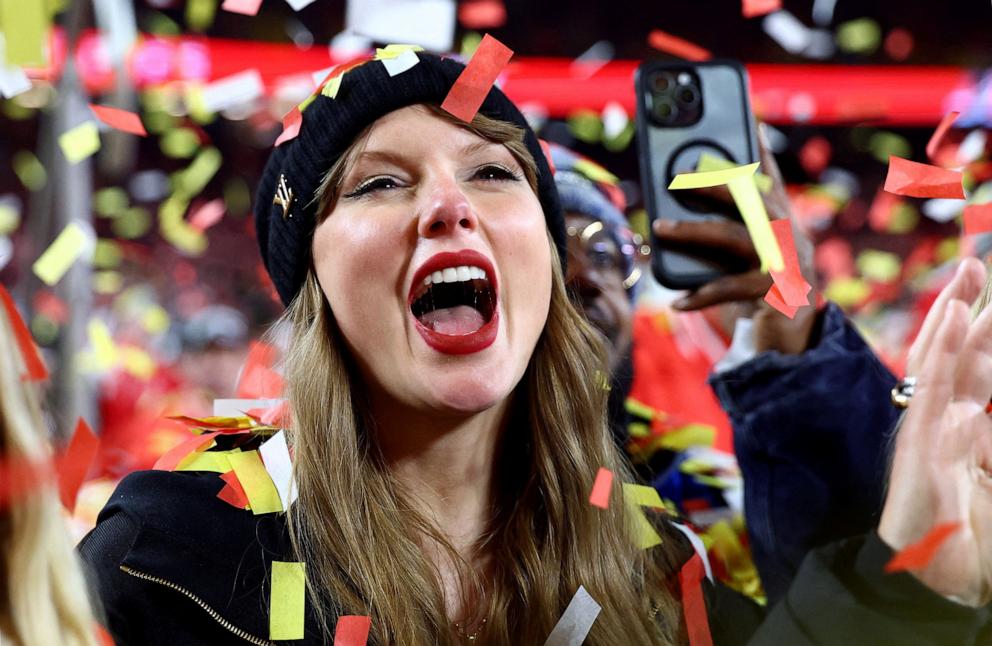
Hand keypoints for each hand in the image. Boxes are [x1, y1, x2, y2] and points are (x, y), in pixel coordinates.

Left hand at [652, 125, 817, 354]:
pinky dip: (701, 295)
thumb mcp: (745, 259)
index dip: (761, 152)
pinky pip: (729, 288)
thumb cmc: (759, 294)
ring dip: (692, 231)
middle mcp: (787, 237)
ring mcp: (783, 264)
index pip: (770, 181)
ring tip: (659, 228)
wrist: (793, 343)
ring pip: (732, 238)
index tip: (749, 122)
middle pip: (750, 200)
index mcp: (783, 224)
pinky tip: (677, 302)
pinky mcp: (774, 294)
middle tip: (680, 173)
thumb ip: (725, 234)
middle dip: (714, 183)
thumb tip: (670, 218)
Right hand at [878, 257, 991, 605]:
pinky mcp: (919, 454)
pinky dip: (945, 374)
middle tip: (975, 264)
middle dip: (961, 308)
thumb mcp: (989, 472)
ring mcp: (926, 435)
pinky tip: (955, 342)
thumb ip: (983, 435)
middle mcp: (939, 422)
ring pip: (939, 370)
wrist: (934, 579)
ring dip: (951, 327)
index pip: (969, 365)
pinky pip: (934, 405)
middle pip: (949, 354)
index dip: (979, 329)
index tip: (987, 291)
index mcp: (957, 424)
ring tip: (965, 290)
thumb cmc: (970, 535)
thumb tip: (979, 410)